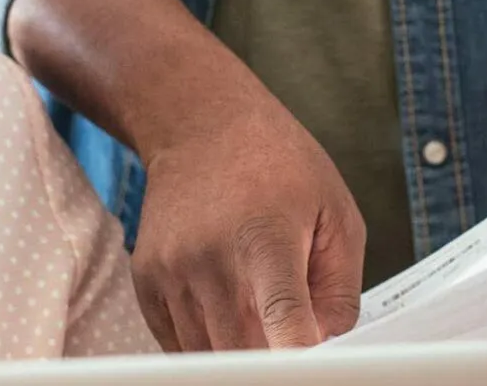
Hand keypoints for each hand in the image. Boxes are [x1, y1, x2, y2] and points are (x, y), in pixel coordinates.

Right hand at [132, 85, 365, 350]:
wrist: (201, 125)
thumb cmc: (278, 166)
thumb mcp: (335, 213)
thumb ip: (340, 288)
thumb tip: (326, 346)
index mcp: (266, 239)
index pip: (282, 320)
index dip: (298, 359)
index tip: (310, 370)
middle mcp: (211, 259)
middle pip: (245, 353)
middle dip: (273, 357)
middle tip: (290, 331)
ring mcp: (172, 273)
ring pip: (210, 357)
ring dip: (239, 350)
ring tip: (257, 306)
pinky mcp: (146, 282)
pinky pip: (179, 345)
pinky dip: (207, 343)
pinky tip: (226, 306)